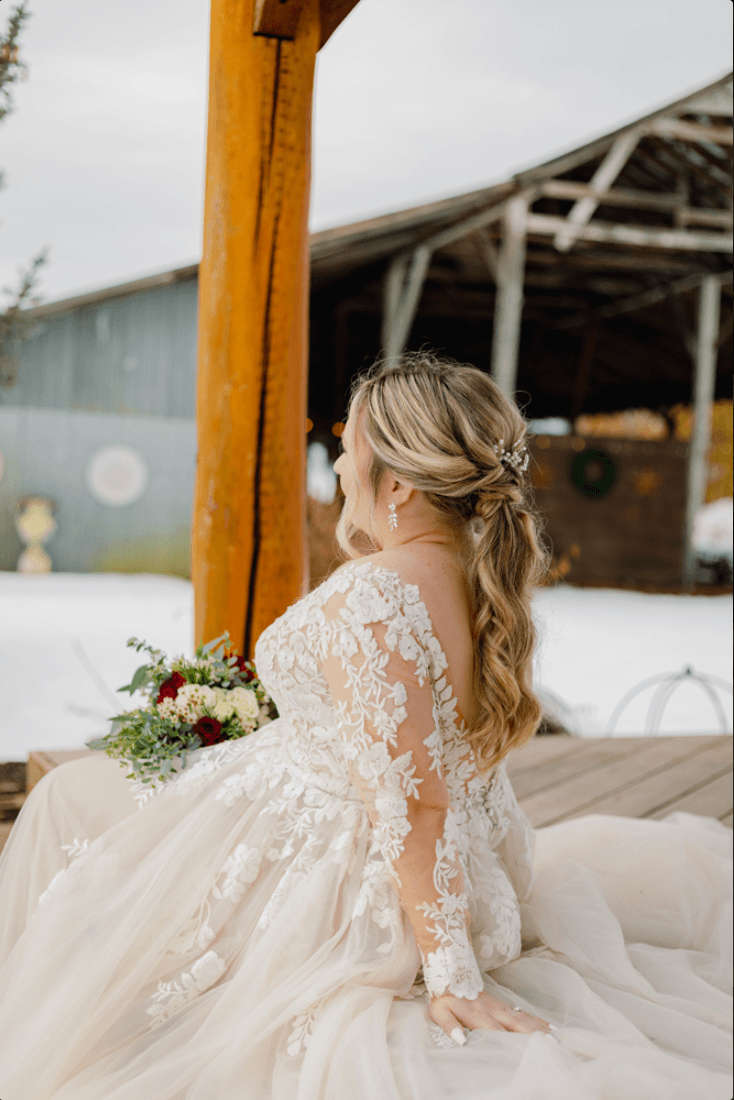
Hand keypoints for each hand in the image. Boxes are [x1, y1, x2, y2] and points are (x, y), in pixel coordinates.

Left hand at [429, 990, 553, 1044]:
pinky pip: (522, 1013)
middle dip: (533, 1037)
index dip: (509, 1044)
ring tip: (556, 1039)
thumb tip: (460, 1041)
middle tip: (551, 1046)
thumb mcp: (439, 1011)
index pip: (496, 1033)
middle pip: (516, 1026)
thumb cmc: (444, 996)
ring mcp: (500, 1007)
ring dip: (539, 1029)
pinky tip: (548, 1027)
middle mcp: (493, 1011)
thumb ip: (450, 1026)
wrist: (450, 971)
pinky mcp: (502, 1005)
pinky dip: (536, 1021)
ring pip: (523, 1019)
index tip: (525, 1053)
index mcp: (478, 1016)